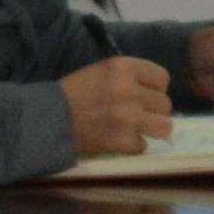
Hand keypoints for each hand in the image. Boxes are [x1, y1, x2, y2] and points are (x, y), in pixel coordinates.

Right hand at [58, 54, 176, 156]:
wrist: (48, 118)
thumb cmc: (75, 92)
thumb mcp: (103, 71)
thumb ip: (130, 77)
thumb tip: (157, 92)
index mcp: (124, 67)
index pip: (163, 78)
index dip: (154, 89)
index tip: (143, 96)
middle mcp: (129, 89)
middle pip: (165, 104)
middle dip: (152, 111)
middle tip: (135, 115)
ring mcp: (127, 116)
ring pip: (164, 126)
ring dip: (151, 130)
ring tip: (136, 129)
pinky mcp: (121, 140)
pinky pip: (143, 146)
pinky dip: (132, 146)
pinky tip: (118, 140)